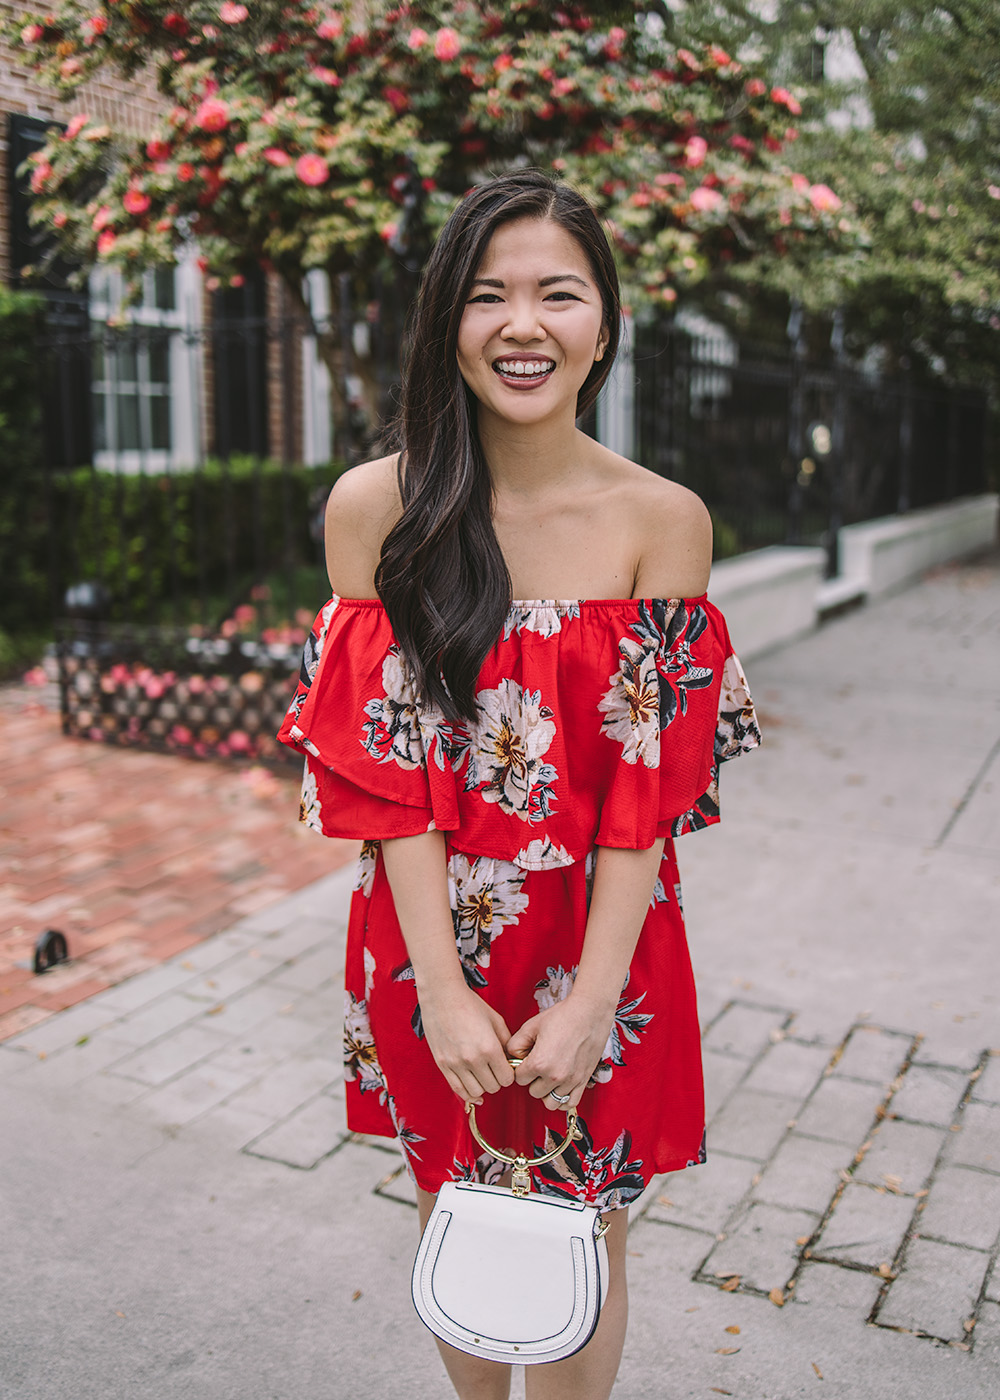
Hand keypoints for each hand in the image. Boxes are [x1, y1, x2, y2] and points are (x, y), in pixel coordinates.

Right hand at [419, 983, 515, 1106]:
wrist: (443, 996)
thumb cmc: (470, 1004)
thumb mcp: (496, 1020)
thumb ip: (506, 1042)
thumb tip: (510, 1059)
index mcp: (489, 1048)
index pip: (507, 1079)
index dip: (509, 1074)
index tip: (506, 1067)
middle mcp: (472, 1059)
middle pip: (493, 1087)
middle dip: (497, 1080)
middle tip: (494, 1069)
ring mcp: (456, 1063)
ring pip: (476, 1092)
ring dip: (483, 1085)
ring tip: (482, 1074)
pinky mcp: (443, 1064)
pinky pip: (458, 1089)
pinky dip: (468, 1093)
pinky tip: (474, 1089)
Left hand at [506, 992, 613, 1109]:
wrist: (589, 1012)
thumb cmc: (562, 1016)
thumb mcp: (531, 1026)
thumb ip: (515, 1044)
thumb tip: (513, 1058)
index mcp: (539, 1063)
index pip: (519, 1079)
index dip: (521, 1068)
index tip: (527, 1058)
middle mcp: (555, 1076)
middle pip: (534, 1092)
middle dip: (533, 1080)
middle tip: (539, 1064)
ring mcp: (571, 1080)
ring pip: (550, 1102)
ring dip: (547, 1091)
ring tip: (549, 1076)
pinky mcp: (584, 1081)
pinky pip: (569, 1103)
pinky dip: (563, 1099)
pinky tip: (560, 1086)